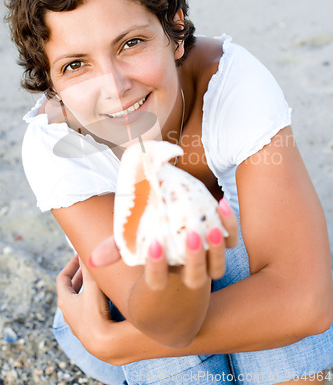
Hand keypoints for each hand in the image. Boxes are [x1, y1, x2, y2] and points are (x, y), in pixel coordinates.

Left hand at [56, 255, 111, 352]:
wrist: (103, 343)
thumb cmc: (95, 313)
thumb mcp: (92, 285)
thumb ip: (89, 268)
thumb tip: (86, 249)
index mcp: (65, 300)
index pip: (62, 278)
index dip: (71, 265)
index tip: (79, 255)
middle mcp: (68, 312)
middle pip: (71, 289)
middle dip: (81, 275)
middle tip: (90, 265)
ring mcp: (78, 322)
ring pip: (81, 300)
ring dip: (88, 288)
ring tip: (99, 279)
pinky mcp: (89, 330)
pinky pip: (89, 310)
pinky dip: (95, 300)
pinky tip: (107, 298)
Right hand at [89, 198, 237, 290]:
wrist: (181, 246)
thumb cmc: (154, 244)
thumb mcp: (136, 245)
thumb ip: (117, 250)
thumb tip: (91, 260)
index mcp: (164, 276)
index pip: (158, 281)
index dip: (157, 267)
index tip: (154, 245)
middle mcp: (188, 273)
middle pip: (197, 277)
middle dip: (196, 258)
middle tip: (192, 235)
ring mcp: (208, 261)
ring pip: (217, 264)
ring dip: (218, 247)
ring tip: (213, 226)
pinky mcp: (222, 244)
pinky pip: (231, 239)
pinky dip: (230, 224)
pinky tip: (222, 204)